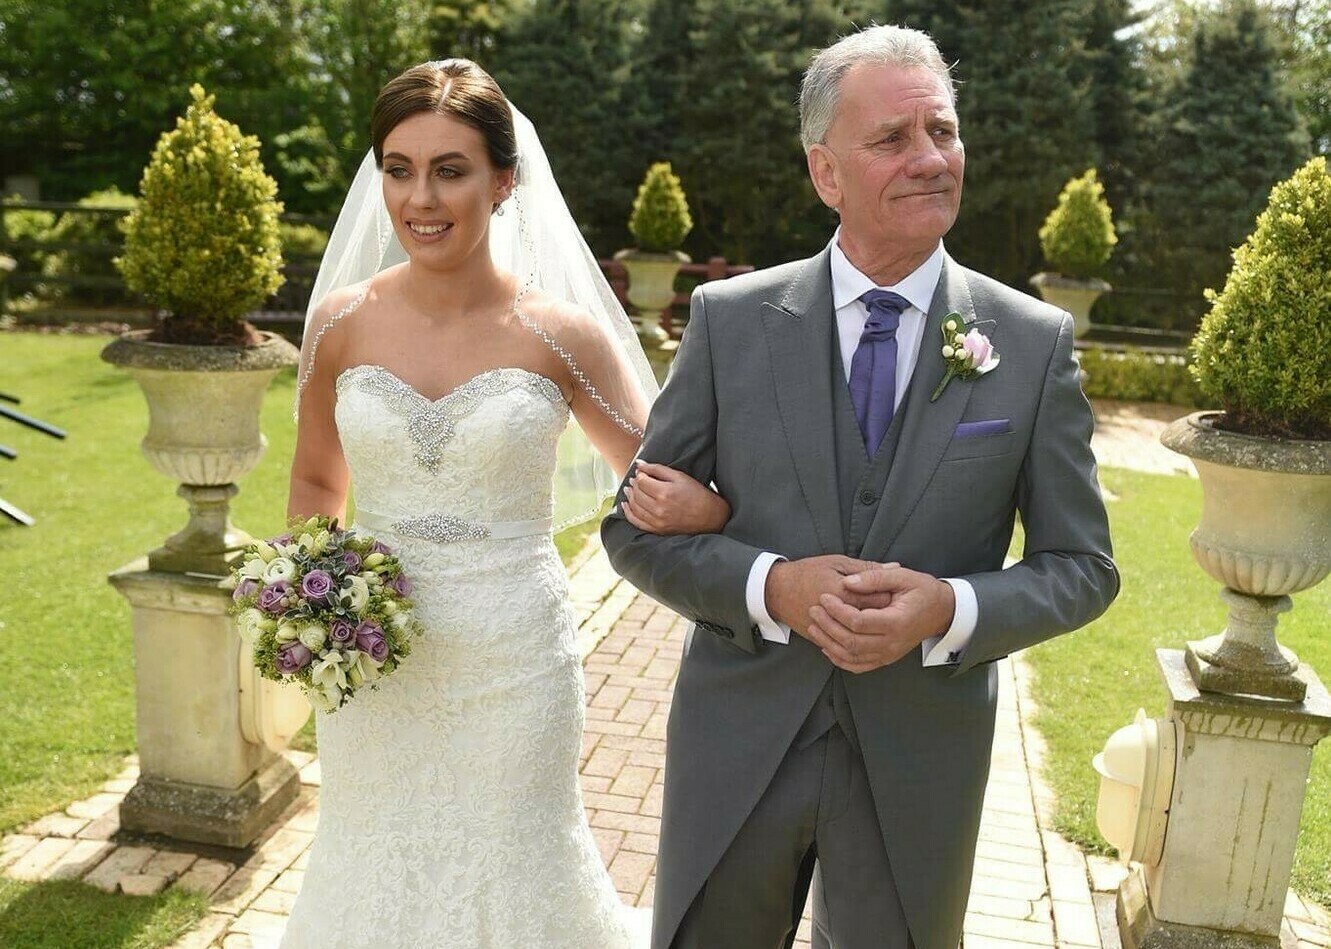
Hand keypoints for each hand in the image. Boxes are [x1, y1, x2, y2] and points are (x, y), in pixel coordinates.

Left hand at [622, 461, 731, 534]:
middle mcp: (659, 508)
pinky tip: (625, 505)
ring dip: (629, 497)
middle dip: (633, 485)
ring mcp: (657, 521)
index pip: (641, 481)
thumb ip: (657, 469)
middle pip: (636, 493)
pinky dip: (628, 513)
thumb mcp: (680, 476)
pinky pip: (636, 522)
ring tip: (629, 490)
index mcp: (665, 492)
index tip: (641, 473)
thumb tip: (639, 464)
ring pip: (634, 506)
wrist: (710, 517)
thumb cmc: (696, 494)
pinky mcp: (657, 530)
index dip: (639, 475)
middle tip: (633, 480)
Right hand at [765, 555, 894, 636]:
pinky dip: (856, 643)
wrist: (775, 591)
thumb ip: (866, 568)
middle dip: (885, 614)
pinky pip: (844, 648)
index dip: (892, 596)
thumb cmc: (806, 572)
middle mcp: (838, 615)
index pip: (881, 599)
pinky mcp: (821, 640)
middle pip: (874, 620)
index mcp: (845, 593)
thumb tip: (894, 568)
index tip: (895, 592)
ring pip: (861, 639)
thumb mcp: (837, 562)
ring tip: (875, 620)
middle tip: (890, 607)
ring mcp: (829, 631)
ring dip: (871, 632)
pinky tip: (862, 633)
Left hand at [805, 564, 955, 673]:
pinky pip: (858, 666)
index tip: (824, 597)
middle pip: (851, 642)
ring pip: (852, 657)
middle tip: (813, 610)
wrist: (941, 612)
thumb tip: (848, 582)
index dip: (837, 610)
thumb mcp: (903, 576)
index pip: (859, 622)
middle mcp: (892, 643)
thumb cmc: (922, 591)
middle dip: (828, 626)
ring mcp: (889, 654)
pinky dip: (840, 659)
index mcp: (897, 622)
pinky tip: (826, 646)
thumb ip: (874, 578)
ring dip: (828, 643)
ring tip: (813, 627)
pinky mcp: (885, 659)